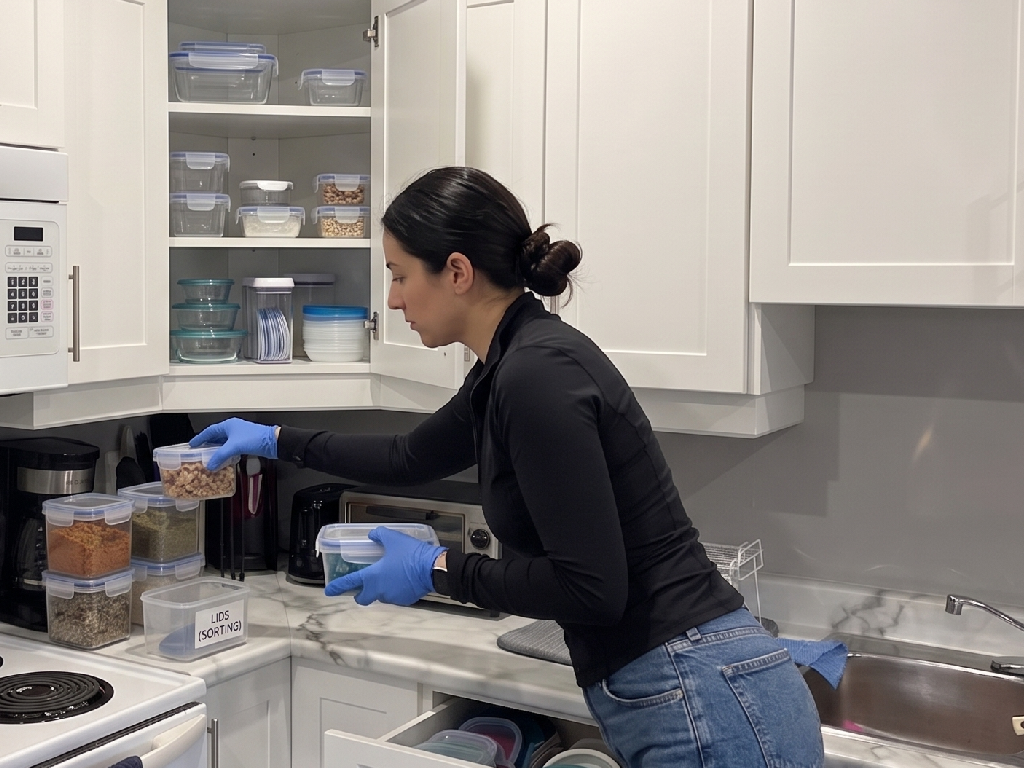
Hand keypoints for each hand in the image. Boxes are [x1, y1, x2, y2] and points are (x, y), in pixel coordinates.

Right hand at [190, 418, 277, 470]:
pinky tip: (223, 460)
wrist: (272, 442)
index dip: (200, 437)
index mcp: (228, 425)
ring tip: (208, 458)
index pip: (210, 431)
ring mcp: (239, 436)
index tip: (192, 444)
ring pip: (224, 443)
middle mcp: (233, 429)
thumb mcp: (234, 447)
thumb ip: (220, 456)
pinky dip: (225, 453)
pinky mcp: (244, 443)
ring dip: (217, 450)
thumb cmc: (255, 439)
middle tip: (199, 452)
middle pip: (216, 436)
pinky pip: (231, 448)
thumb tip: (210, 465)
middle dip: (207, 445)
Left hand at [325, 527, 445, 605]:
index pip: (350, 583)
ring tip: (388, 577)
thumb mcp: (393, 539)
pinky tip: (401, 580)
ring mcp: (392, 598)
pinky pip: (395, 596)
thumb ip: (379, 536)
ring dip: (380, 590)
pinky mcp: (405, 600)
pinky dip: (394, 590)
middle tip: (361, 586)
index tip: (329, 590)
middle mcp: (380, 591)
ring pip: (380, 596)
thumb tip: (372, 535)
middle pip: (363, 598)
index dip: (337, 587)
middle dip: (360, 594)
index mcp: (373, 577)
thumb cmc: (411, 554)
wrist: (433, 568)